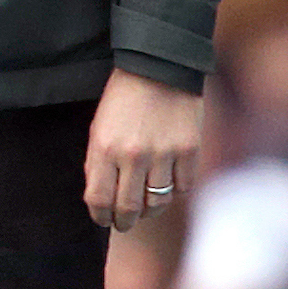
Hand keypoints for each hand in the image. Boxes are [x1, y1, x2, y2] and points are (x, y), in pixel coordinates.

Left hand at [84, 70, 202, 231]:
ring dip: (150, 208)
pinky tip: (168, 181)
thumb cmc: (123, 98)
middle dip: (124, 221)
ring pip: (158, 202)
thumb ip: (98, 164)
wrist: (158, 65)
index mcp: (105, 149)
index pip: (99, 201)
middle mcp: (133, 156)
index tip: (104, 219)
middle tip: (124, 223)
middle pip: (129, 209)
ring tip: (146, 205)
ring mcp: (164, 153)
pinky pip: (182, 187)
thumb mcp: (99, 128)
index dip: (100, 217)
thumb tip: (101, 200)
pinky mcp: (190, 149)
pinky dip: (175, 189)